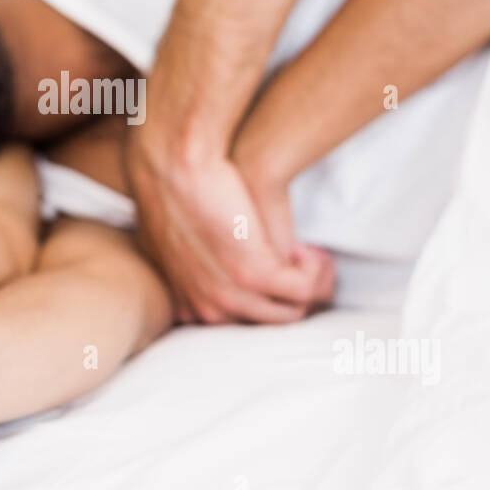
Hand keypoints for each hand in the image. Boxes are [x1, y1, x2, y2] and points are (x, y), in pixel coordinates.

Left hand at [124, 130, 332, 323]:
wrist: (177, 163)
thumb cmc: (178, 193)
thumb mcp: (174, 241)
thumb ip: (192, 268)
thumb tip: (213, 271)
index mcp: (188, 306)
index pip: (242, 325)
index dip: (266, 297)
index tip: (273, 268)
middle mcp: (210, 309)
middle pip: (271, 322)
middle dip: (292, 293)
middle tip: (299, 259)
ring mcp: (232, 296)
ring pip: (293, 311)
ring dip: (309, 282)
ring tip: (308, 254)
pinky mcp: (256, 273)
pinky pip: (306, 290)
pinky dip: (316, 270)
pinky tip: (309, 247)